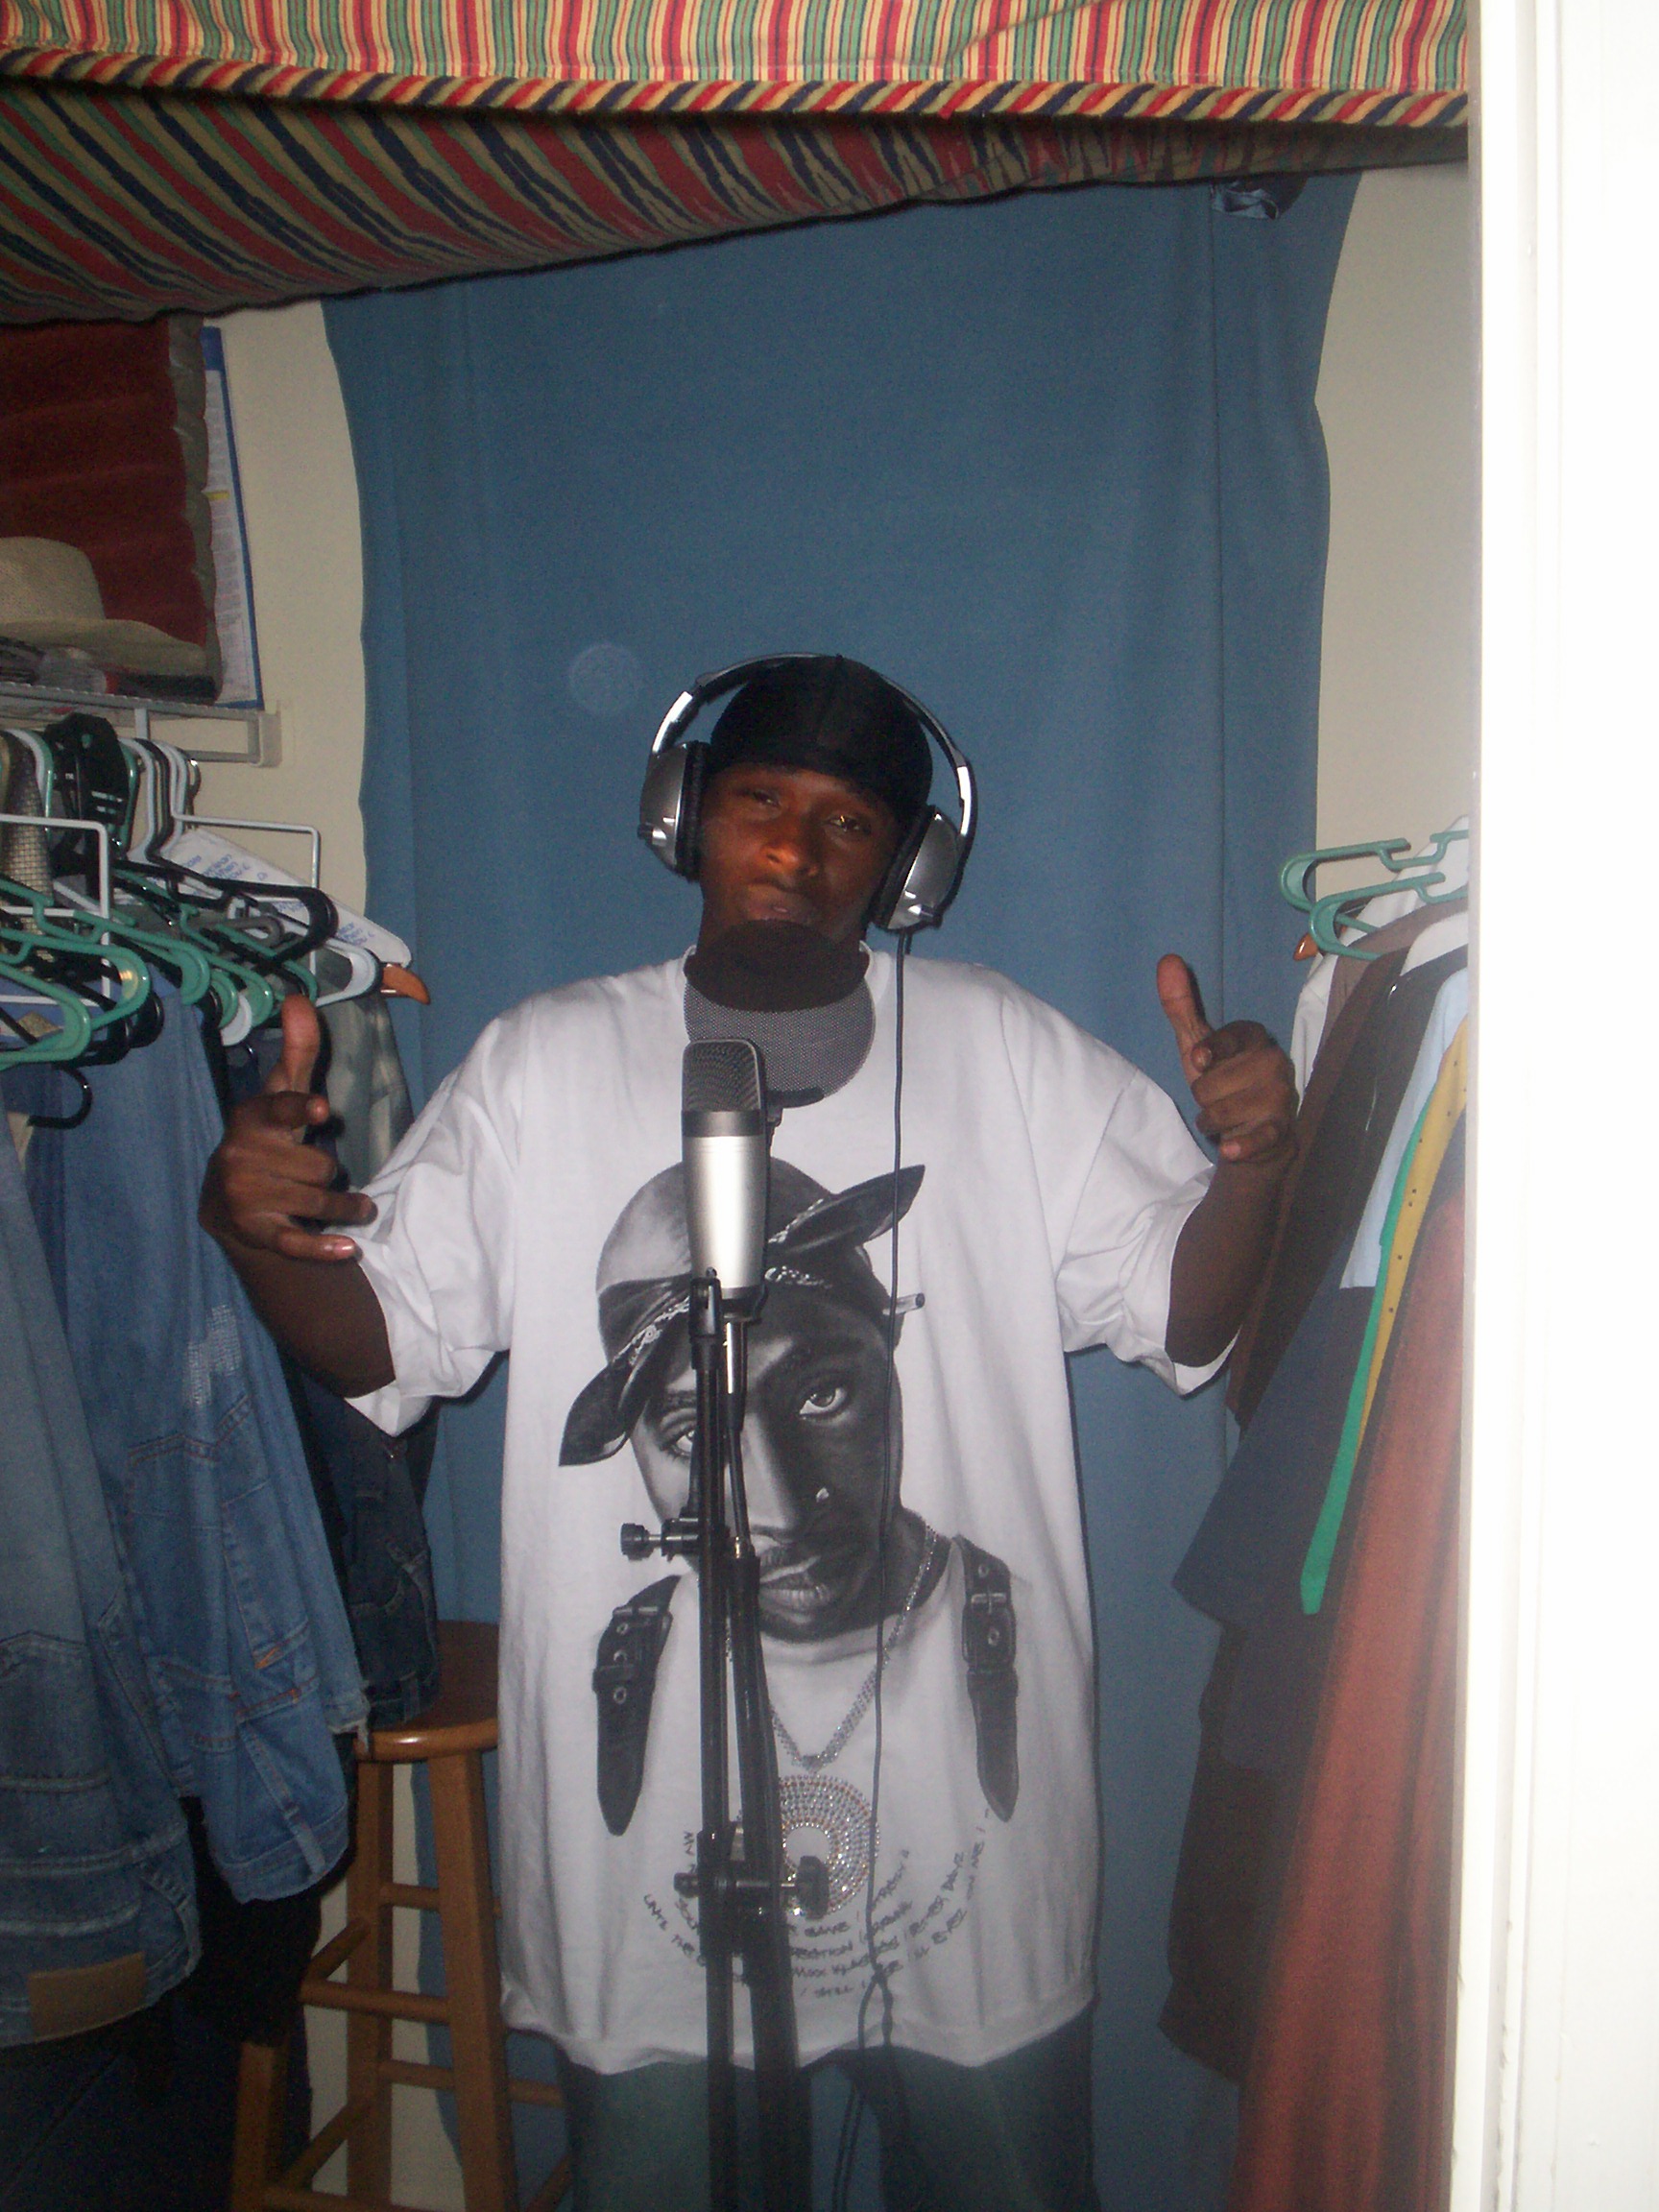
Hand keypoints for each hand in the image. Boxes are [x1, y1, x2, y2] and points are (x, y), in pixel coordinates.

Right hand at [199, 993, 373, 1262]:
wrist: (228, 1201)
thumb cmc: (268, 1137)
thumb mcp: (282, 1094)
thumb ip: (298, 1050)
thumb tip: (299, 997)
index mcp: (251, 1118)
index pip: (279, 1110)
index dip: (301, 1109)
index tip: (324, 1109)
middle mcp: (240, 1156)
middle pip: (320, 1165)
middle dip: (329, 1171)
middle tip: (317, 1173)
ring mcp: (245, 1195)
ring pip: (319, 1199)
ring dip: (341, 1206)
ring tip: (348, 1207)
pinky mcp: (254, 1232)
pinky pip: (294, 1241)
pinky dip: (320, 1248)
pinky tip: (347, 1248)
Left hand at [1156, 954, 1296, 1170]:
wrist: (1250, 1136)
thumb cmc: (1223, 1083)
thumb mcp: (1197, 1045)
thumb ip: (1181, 1005)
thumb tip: (1167, 959)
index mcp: (1255, 1038)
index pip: (1235, 1035)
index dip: (1214, 1048)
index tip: (1199, 1059)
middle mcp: (1274, 1063)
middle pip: (1212, 1082)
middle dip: (1203, 1096)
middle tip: (1218, 1097)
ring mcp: (1280, 1097)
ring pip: (1223, 1110)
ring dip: (1211, 1120)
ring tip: (1224, 1118)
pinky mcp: (1280, 1130)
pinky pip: (1258, 1136)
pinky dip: (1241, 1146)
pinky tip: (1229, 1150)